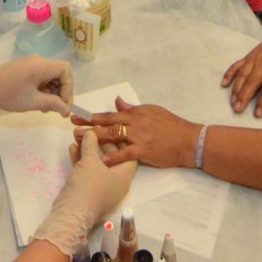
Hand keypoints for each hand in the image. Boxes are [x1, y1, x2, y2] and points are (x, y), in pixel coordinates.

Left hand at [0, 55, 73, 115]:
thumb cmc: (7, 93)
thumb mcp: (32, 102)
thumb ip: (52, 104)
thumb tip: (67, 110)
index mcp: (41, 66)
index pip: (66, 70)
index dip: (68, 87)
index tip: (62, 103)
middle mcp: (39, 61)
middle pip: (60, 73)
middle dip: (60, 91)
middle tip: (54, 108)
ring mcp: (32, 64)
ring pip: (51, 77)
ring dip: (52, 92)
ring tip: (44, 107)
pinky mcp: (27, 68)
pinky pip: (42, 77)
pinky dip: (44, 89)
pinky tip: (37, 100)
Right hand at [31, 129, 135, 255]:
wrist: (71, 213)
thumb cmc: (89, 186)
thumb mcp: (91, 161)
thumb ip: (91, 144)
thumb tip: (91, 132)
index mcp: (124, 175)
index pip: (127, 153)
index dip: (119, 138)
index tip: (110, 127)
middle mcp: (115, 181)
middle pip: (110, 156)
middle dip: (97, 142)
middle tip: (87, 129)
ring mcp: (101, 186)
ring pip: (96, 163)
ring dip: (86, 149)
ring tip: (76, 135)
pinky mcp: (87, 189)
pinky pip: (86, 170)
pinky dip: (80, 159)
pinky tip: (72, 147)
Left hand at [77, 97, 199, 167]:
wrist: (188, 140)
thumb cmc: (172, 126)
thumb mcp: (152, 111)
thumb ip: (132, 108)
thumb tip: (117, 101)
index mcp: (135, 113)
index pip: (110, 114)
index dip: (92, 116)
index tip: (77, 116)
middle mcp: (134, 123)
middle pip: (107, 123)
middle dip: (88, 125)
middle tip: (73, 127)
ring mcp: (138, 136)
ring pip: (113, 136)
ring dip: (95, 138)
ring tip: (80, 141)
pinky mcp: (143, 150)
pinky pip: (125, 153)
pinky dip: (113, 156)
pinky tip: (101, 160)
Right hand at [221, 26, 261, 116]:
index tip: (257, 114)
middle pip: (252, 82)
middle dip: (244, 96)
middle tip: (237, 109)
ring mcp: (253, 60)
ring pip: (242, 75)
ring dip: (236, 89)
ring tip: (232, 102)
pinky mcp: (247, 57)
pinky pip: (236, 65)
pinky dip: (229, 74)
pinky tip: (224, 84)